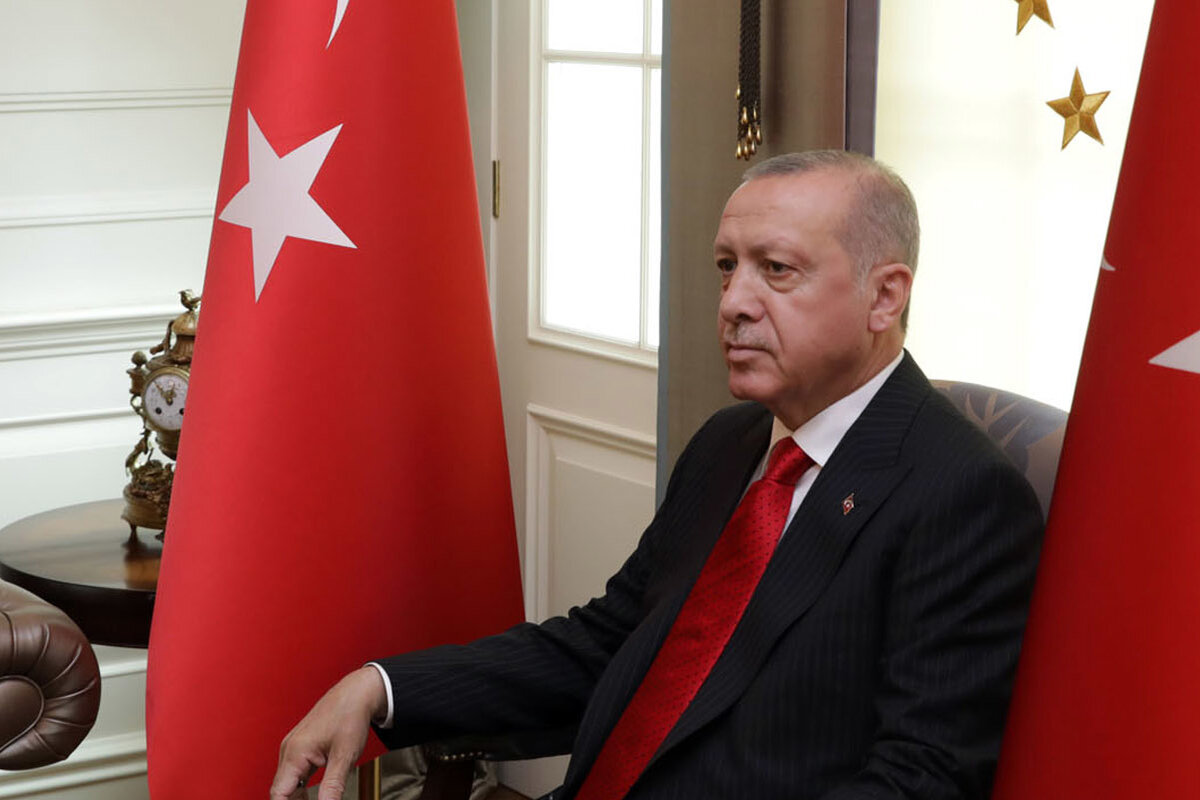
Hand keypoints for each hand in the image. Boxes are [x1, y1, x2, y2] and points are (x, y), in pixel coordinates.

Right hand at [270, 666, 387, 799]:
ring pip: (288, 784)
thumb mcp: (345, 756)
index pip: (279, 794)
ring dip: (298, 798)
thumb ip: (333, 786)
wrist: (356, 694)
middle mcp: (289, 751)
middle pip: (282, 791)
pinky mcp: (301, 749)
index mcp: (294, 753)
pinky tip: (317, 795)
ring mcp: (293, 749)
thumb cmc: (349, 715)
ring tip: (320, 799)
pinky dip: (302, 788)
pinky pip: (296, 775)